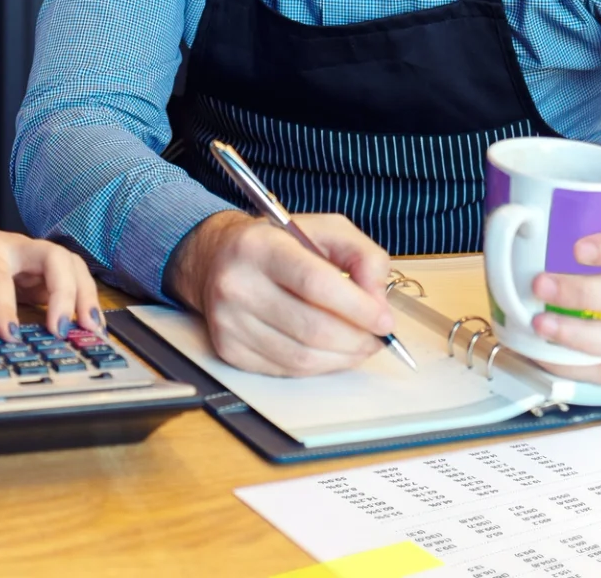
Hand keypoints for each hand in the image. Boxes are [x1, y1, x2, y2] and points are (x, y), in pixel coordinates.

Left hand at [0, 207, 99, 341]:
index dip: (4, 305)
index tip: (11, 336)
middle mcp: (17, 248)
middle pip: (52, 257)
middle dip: (62, 293)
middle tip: (60, 330)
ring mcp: (36, 257)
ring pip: (72, 264)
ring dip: (85, 295)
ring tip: (92, 330)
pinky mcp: (48, 270)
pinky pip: (76, 278)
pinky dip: (88, 299)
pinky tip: (93, 326)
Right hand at [167, 211, 394, 376]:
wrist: (216, 259)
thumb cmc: (278, 244)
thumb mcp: (324, 230)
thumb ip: (362, 255)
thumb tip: (378, 299)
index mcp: (260, 246)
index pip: (315, 283)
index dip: (357, 307)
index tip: (384, 321)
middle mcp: (237, 284)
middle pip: (312, 328)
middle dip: (357, 339)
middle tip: (378, 337)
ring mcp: (229, 322)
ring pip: (302, 357)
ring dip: (343, 358)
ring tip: (360, 345)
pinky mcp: (229, 350)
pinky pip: (286, 369)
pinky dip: (319, 366)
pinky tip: (330, 351)